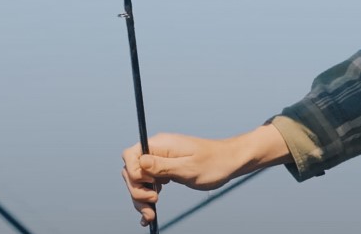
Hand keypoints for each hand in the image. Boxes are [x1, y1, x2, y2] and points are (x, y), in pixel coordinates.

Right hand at [121, 125, 290, 225]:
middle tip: (154, 202)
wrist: (230, 162)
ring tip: (151, 215)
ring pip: (139, 181)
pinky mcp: (165, 171)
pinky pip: (149, 184)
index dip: (133, 173)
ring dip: (141, 199)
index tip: (150, 185)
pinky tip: (149, 214)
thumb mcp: (188, 167)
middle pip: (131, 171)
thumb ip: (161, 166)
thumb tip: (139, 162)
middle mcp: (157, 151)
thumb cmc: (214, 163)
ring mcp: (161, 161)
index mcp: (160, 144)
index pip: (130, 156)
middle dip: (137, 190)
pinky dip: (147, 199)